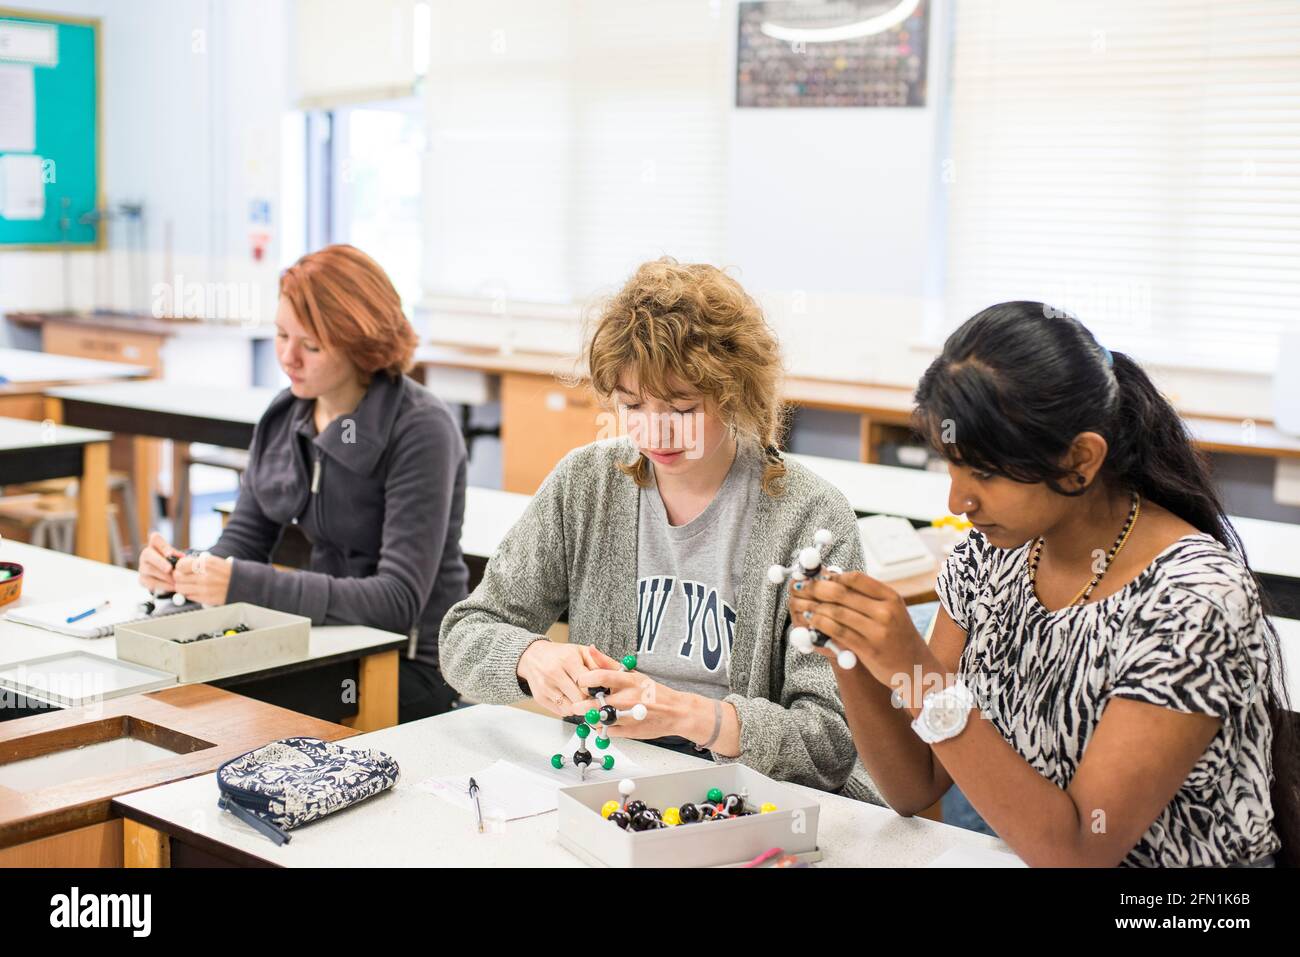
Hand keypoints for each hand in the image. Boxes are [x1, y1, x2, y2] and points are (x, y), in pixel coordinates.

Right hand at [138, 532, 183, 592]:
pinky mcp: (142, 579)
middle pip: (148, 554)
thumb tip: (183, 558)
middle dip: (160, 562)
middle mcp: (146, 554)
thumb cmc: (172, 563)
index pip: (155, 538)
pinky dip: (163, 585)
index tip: (169, 554)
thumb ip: (178, 556)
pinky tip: (172, 586)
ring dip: (163, 576)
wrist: (166, 577)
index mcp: (155, 545)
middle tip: (169, 569)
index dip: (161, 545)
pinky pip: (150, 582)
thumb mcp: (176, 557)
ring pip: (149, 570)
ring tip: (175, 580)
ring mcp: (142, 567)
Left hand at [172, 551, 231, 605]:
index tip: (181, 567)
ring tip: (187, 584)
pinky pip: (189, 596)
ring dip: (182, 586)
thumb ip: (197, 562)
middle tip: (181, 576)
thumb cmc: (228, 572)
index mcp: (206, 563)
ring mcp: (204, 588)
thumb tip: (182, 565)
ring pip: (180, 588)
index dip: (179, 566)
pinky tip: (195, 590)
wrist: (243, 584)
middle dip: (178, 576)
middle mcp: (204, 575)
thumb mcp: (214, 561)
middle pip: (178, 577)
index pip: (180, 564)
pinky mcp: (205, 598)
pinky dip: (189, 593)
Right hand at [517, 641, 602, 716]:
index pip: (587, 683)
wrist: (533, 656)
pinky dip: (569, 709)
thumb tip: (615, 675)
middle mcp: (554, 673)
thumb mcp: (581, 651)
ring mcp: (545, 687)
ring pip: (570, 708)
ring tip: (582, 698)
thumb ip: (599, 662)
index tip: (603, 691)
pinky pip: (561, 712)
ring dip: (579, 707)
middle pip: (579, 698)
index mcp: (567, 659)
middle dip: (590, 700)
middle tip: (596, 699)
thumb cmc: (561, 654)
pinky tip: (571, 699)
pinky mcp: (540, 698)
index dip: (597, 690)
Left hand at [572, 646, 711, 742]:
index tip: (580, 681)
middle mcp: (627, 700)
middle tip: (577, 703)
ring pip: (597, 721)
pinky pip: (605, 732)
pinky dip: (601, 727)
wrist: (675, 712)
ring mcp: (627, 718)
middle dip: (580, 705)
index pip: (599, 677)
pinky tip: (604, 720)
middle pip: (594, 704)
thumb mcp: (632, 674)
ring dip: (590, 717)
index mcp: (628, 682)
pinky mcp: (628, 733)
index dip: (584, 679)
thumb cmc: (652, 692)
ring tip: (592, 712)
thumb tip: (590, 649)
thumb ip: (608, 663)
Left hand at [787, 570, 930, 690]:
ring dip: (815, 607)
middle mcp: (886, 612)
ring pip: (837, 613)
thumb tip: (833, 579)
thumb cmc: (898, 636)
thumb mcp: (891, 611)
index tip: (818, 577)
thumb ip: (867, 597)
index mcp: (891, 597)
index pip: (856, 578)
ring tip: (802, 604)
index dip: (833, 576)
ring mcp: (878, 631)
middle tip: (801, 587)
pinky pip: (838, 633)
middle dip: (816, 589)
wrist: (916, 668)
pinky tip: (811, 620)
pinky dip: (821, 625)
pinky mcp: (869, 650)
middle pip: (842, 594)